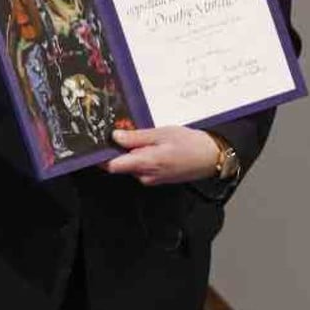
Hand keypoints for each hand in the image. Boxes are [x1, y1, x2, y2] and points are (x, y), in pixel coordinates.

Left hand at [102, 126, 220, 185]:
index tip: (97, 143)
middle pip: (120, 164)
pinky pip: (141, 167)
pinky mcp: (157, 178)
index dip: (101, 155)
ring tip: (143, 137)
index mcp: (144, 163)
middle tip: (122, 131)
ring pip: (131, 165)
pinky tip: (152, 145)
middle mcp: (145, 175)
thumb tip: (115, 137)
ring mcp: (151, 179)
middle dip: (118, 149)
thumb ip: (136, 137)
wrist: (212, 157)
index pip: (112, 165)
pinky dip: (141, 156)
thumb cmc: (190, 144)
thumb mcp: (161, 134)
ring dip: (131, 152)